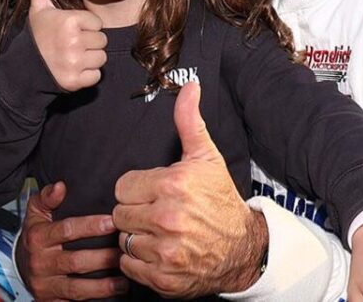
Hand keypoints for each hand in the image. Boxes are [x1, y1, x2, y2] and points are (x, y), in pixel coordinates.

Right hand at [16, 182, 126, 300]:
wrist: (20, 266)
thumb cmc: (36, 235)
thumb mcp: (36, 212)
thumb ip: (47, 197)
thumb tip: (61, 186)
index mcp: (38, 237)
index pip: (67, 230)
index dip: (90, 226)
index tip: (112, 221)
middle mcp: (40, 263)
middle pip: (75, 261)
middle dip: (102, 258)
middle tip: (124, 252)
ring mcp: (45, 285)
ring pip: (77, 288)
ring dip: (103, 286)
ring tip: (125, 281)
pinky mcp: (49, 301)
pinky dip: (93, 300)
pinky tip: (111, 296)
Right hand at [25, 0, 106, 90]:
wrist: (25, 68)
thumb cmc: (38, 35)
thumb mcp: (39, 8)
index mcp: (69, 21)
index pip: (97, 24)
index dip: (86, 27)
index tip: (71, 30)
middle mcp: (73, 41)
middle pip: (102, 41)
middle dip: (89, 43)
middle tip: (71, 44)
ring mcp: (74, 63)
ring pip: (101, 58)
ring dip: (90, 59)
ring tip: (73, 56)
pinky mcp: (75, 81)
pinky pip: (96, 76)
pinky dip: (87, 75)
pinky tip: (73, 69)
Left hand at [112, 81, 264, 296]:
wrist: (242, 249)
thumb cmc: (219, 201)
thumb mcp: (206, 158)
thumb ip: (189, 121)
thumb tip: (189, 85)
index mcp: (173, 185)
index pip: (122, 187)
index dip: (137, 190)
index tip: (155, 193)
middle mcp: (168, 218)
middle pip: (120, 214)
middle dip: (136, 213)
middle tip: (158, 214)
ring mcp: (165, 251)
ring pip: (123, 239)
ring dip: (137, 237)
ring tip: (160, 233)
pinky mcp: (163, 278)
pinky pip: (128, 265)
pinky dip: (139, 262)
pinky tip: (159, 252)